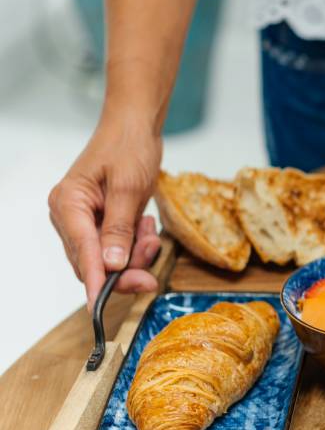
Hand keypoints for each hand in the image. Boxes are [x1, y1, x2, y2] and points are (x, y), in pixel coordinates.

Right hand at [49, 117, 162, 308]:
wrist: (136, 125)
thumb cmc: (129, 147)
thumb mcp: (128, 188)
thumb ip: (119, 229)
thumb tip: (112, 265)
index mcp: (67, 204)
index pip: (82, 253)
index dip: (96, 280)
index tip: (101, 305)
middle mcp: (69, 215)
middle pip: (93, 261)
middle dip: (126, 267)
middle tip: (152, 262)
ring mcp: (84, 219)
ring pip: (108, 258)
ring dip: (135, 253)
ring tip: (152, 232)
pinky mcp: (101, 221)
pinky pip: (117, 245)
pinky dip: (136, 243)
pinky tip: (147, 226)